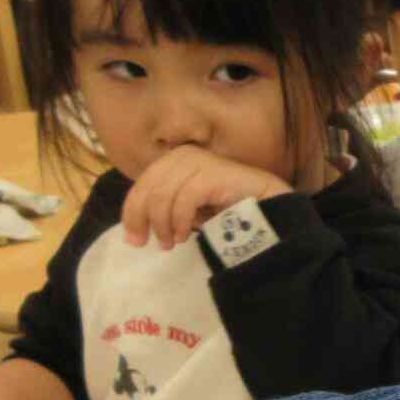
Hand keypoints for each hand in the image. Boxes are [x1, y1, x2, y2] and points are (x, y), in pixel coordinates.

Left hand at [121, 144, 290, 249]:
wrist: (268, 205)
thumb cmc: (228, 207)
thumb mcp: (190, 207)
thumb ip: (166, 208)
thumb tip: (137, 226)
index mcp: (173, 160)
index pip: (142, 185)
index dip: (132, 212)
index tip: (134, 239)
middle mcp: (182, 155)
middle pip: (147, 189)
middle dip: (142, 219)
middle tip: (145, 244)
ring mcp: (197, 162)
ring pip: (162, 196)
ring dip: (163, 224)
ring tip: (171, 243)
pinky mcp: (210, 174)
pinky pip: (184, 200)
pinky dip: (181, 221)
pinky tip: (186, 235)